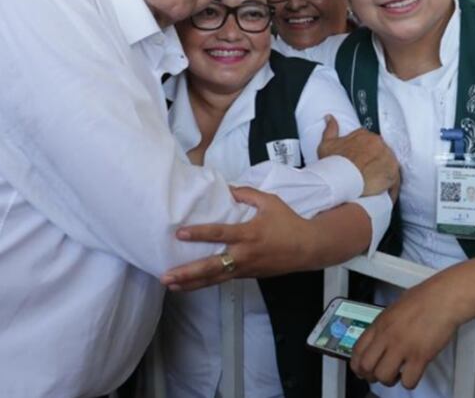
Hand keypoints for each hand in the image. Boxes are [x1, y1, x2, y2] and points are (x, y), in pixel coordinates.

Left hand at [160, 186, 312, 290]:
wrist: (308, 248)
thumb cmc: (288, 223)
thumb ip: (246, 194)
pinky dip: (205, 283)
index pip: (219, 234)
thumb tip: (226, 188)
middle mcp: (244, 254)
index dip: (199, 233)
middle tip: (166, 276)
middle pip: (212, 266)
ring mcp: (245, 268)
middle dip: (188, 272)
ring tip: (171, 285)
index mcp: (248, 234)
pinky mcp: (247, 276)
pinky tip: (190, 285)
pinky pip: (223, 280)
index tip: (180, 234)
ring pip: (214, 278)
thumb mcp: (270, 202)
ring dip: (191, 283)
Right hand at [318, 116, 398, 196]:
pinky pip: (394, 180)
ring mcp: (387, 156)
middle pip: (381, 153)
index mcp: (364, 135)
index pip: (370, 142)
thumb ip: (330, 129)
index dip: (366, 154)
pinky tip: (382, 192)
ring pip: (388, 165)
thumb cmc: (333, 163)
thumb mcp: (327, 144)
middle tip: (366, 174)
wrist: (340, 178)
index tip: (362, 162)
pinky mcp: (392, 172)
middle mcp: (378, 142)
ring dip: (383, 173)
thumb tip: (330, 118)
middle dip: (376, 163)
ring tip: (374, 185)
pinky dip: (390, 186)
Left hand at [351, 274, 461, 388]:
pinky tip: (413, 374)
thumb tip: (380, 338)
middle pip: (366, 366)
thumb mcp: (394, 308)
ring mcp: (402, 347)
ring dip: (389, 380)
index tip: (362, 370)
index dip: (357, 365)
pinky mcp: (420, 356)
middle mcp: (387, 336)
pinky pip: (408, 381)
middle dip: (371, 375)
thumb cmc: (424, 298)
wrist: (444, 297)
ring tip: (398, 374)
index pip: (357, 350)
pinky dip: (409, 382)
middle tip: (380, 374)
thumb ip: (385, 325)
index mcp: (380, 324)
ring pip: (383, 376)